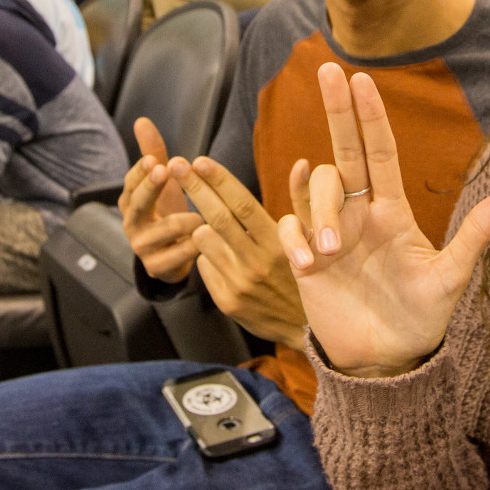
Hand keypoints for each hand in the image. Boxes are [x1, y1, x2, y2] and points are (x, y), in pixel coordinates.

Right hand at [120, 118, 201, 281]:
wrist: (174, 256)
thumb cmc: (167, 212)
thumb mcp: (162, 183)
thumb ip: (154, 153)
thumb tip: (142, 120)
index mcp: (132, 201)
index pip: (131, 183)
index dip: (140, 172)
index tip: (155, 160)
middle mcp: (132, 224)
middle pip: (136, 206)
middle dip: (150, 188)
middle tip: (164, 172)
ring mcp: (143, 248)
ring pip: (157, 233)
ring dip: (178, 222)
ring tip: (198, 215)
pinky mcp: (157, 268)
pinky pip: (172, 259)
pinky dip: (188, 249)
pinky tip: (204, 240)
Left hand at [171, 155, 305, 343]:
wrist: (308, 329)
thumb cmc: (311, 273)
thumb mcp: (316, 236)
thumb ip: (303, 199)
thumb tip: (301, 163)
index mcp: (279, 243)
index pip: (242, 204)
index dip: (219, 180)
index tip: (198, 160)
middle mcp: (257, 263)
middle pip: (216, 217)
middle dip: (193, 187)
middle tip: (173, 165)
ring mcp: (239, 283)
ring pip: (204, 240)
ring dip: (200, 223)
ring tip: (206, 217)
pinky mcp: (227, 301)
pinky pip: (204, 265)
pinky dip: (207, 253)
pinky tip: (221, 253)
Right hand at [278, 64, 489, 378]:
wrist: (386, 361)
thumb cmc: (422, 318)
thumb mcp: (452, 276)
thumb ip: (477, 234)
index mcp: (393, 211)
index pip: (380, 151)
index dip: (370, 115)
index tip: (361, 77)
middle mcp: (360, 213)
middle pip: (344, 149)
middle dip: (336, 109)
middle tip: (328, 68)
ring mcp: (330, 232)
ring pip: (317, 188)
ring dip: (322, 210)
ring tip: (334, 252)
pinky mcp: (305, 257)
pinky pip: (289, 224)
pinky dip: (295, 234)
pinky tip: (308, 259)